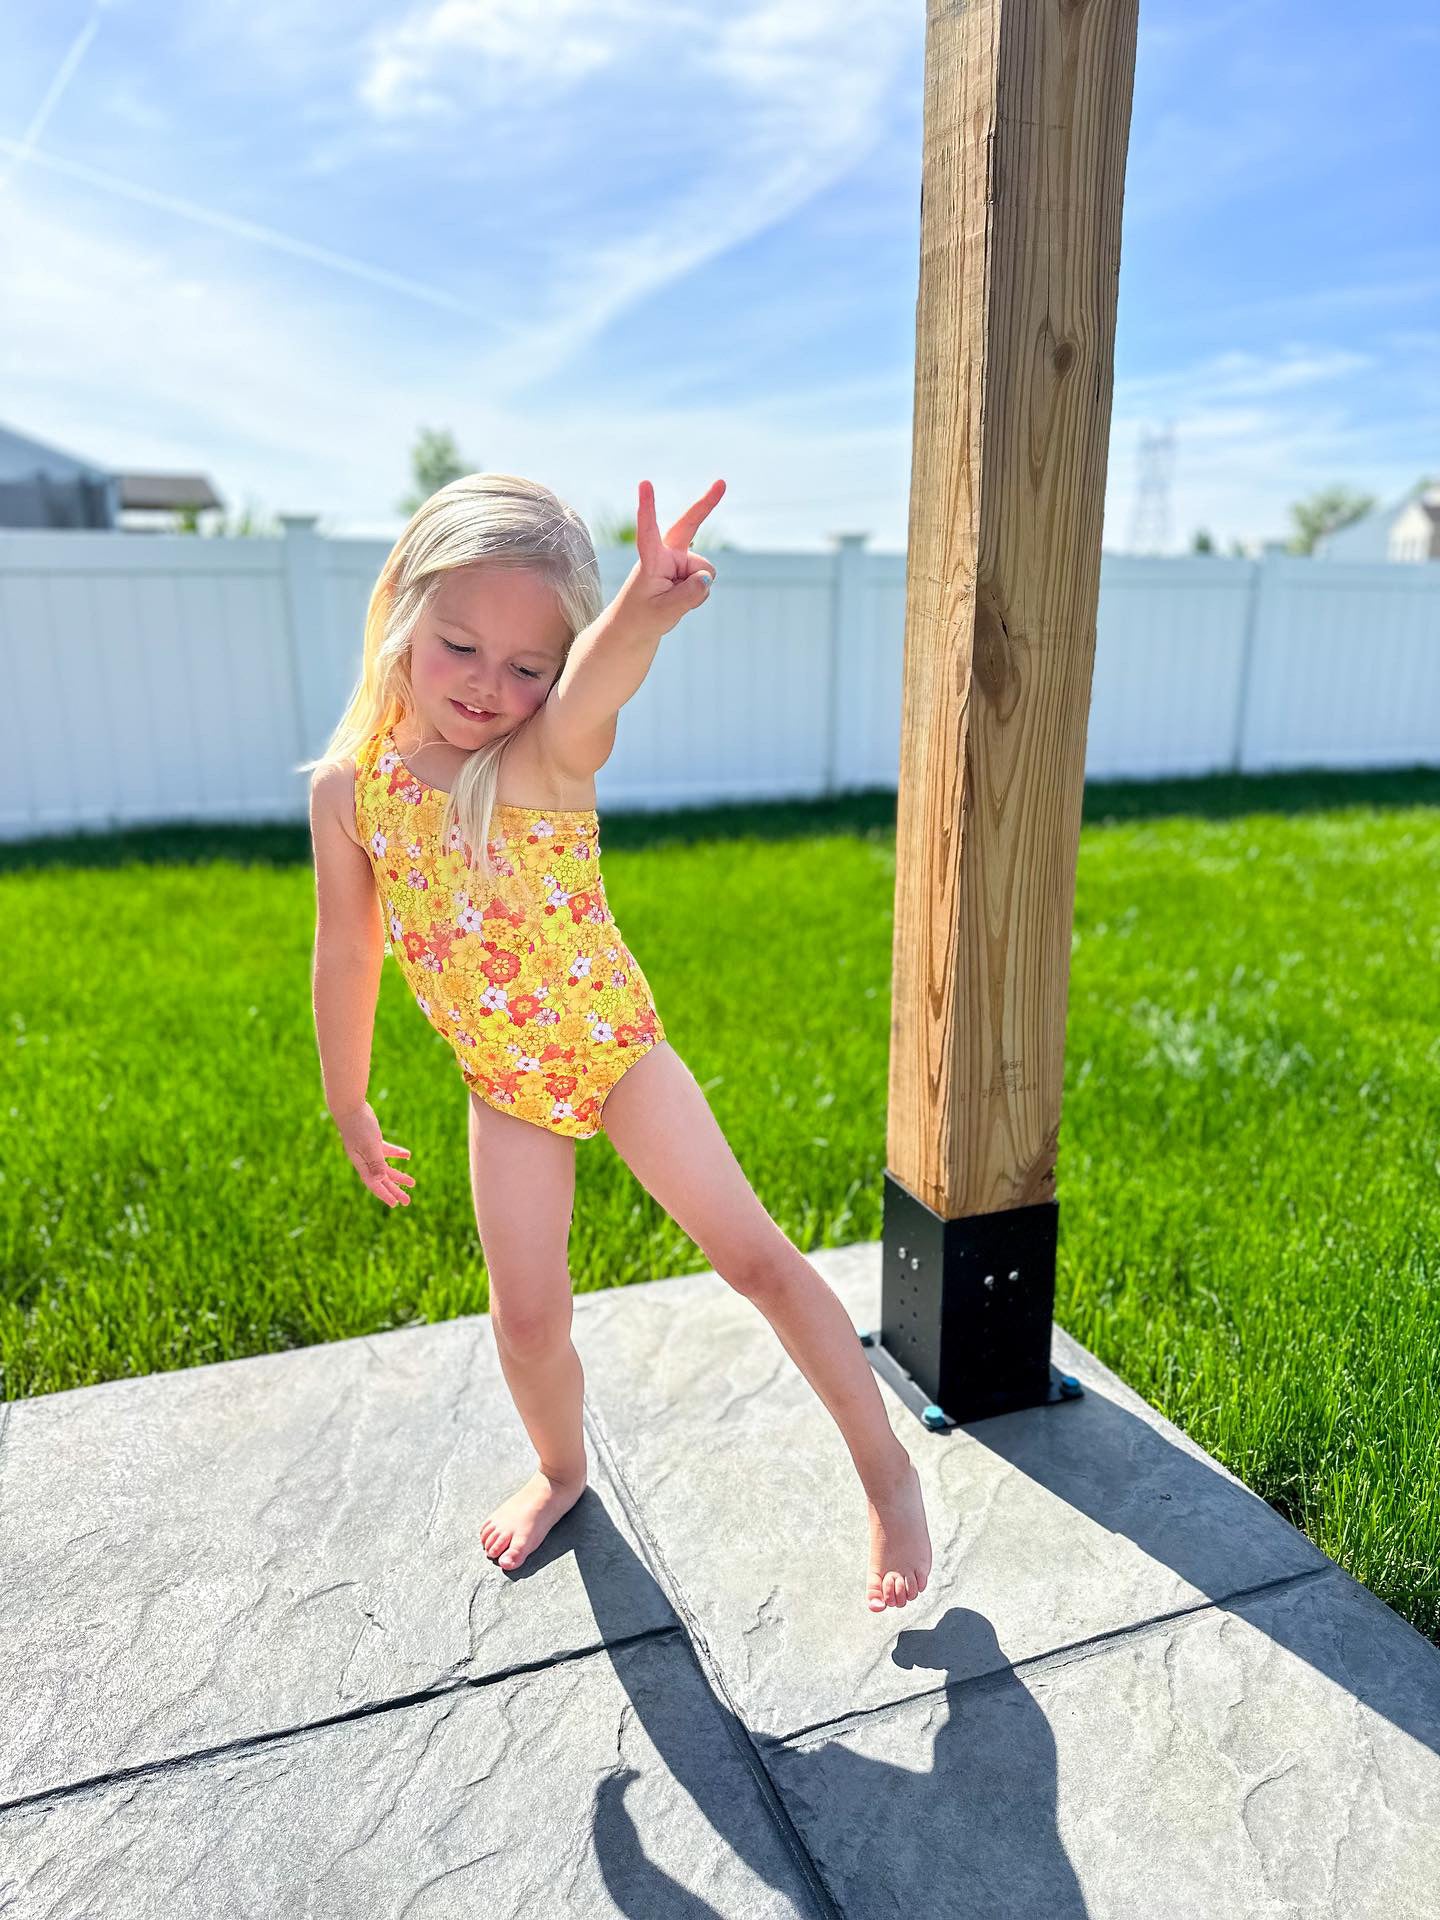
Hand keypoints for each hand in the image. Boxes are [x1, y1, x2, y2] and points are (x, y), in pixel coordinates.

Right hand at [333, 1103, 414, 1207]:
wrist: (350, 1106)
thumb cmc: (359, 1126)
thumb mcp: (369, 1145)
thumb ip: (375, 1162)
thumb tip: (380, 1180)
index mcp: (362, 1164)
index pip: (374, 1184)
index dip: (385, 1195)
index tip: (396, 1204)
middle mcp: (365, 1161)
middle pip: (382, 1180)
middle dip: (395, 1190)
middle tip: (407, 1201)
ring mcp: (369, 1151)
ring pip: (386, 1168)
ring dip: (398, 1176)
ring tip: (413, 1183)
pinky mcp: (373, 1140)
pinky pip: (387, 1151)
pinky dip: (397, 1154)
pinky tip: (408, 1156)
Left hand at [611, 478, 724, 638]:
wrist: (636, 628)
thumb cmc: (642, 618)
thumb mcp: (665, 612)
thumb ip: (689, 595)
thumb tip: (708, 577)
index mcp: (650, 560)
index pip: (647, 531)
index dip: (647, 508)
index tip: (644, 483)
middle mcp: (665, 555)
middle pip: (689, 526)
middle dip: (705, 505)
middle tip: (722, 483)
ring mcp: (677, 561)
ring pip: (705, 572)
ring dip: (697, 590)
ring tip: (675, 602)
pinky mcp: (686, 571)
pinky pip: (706, 581)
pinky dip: (700, 594)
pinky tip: (682, 598)